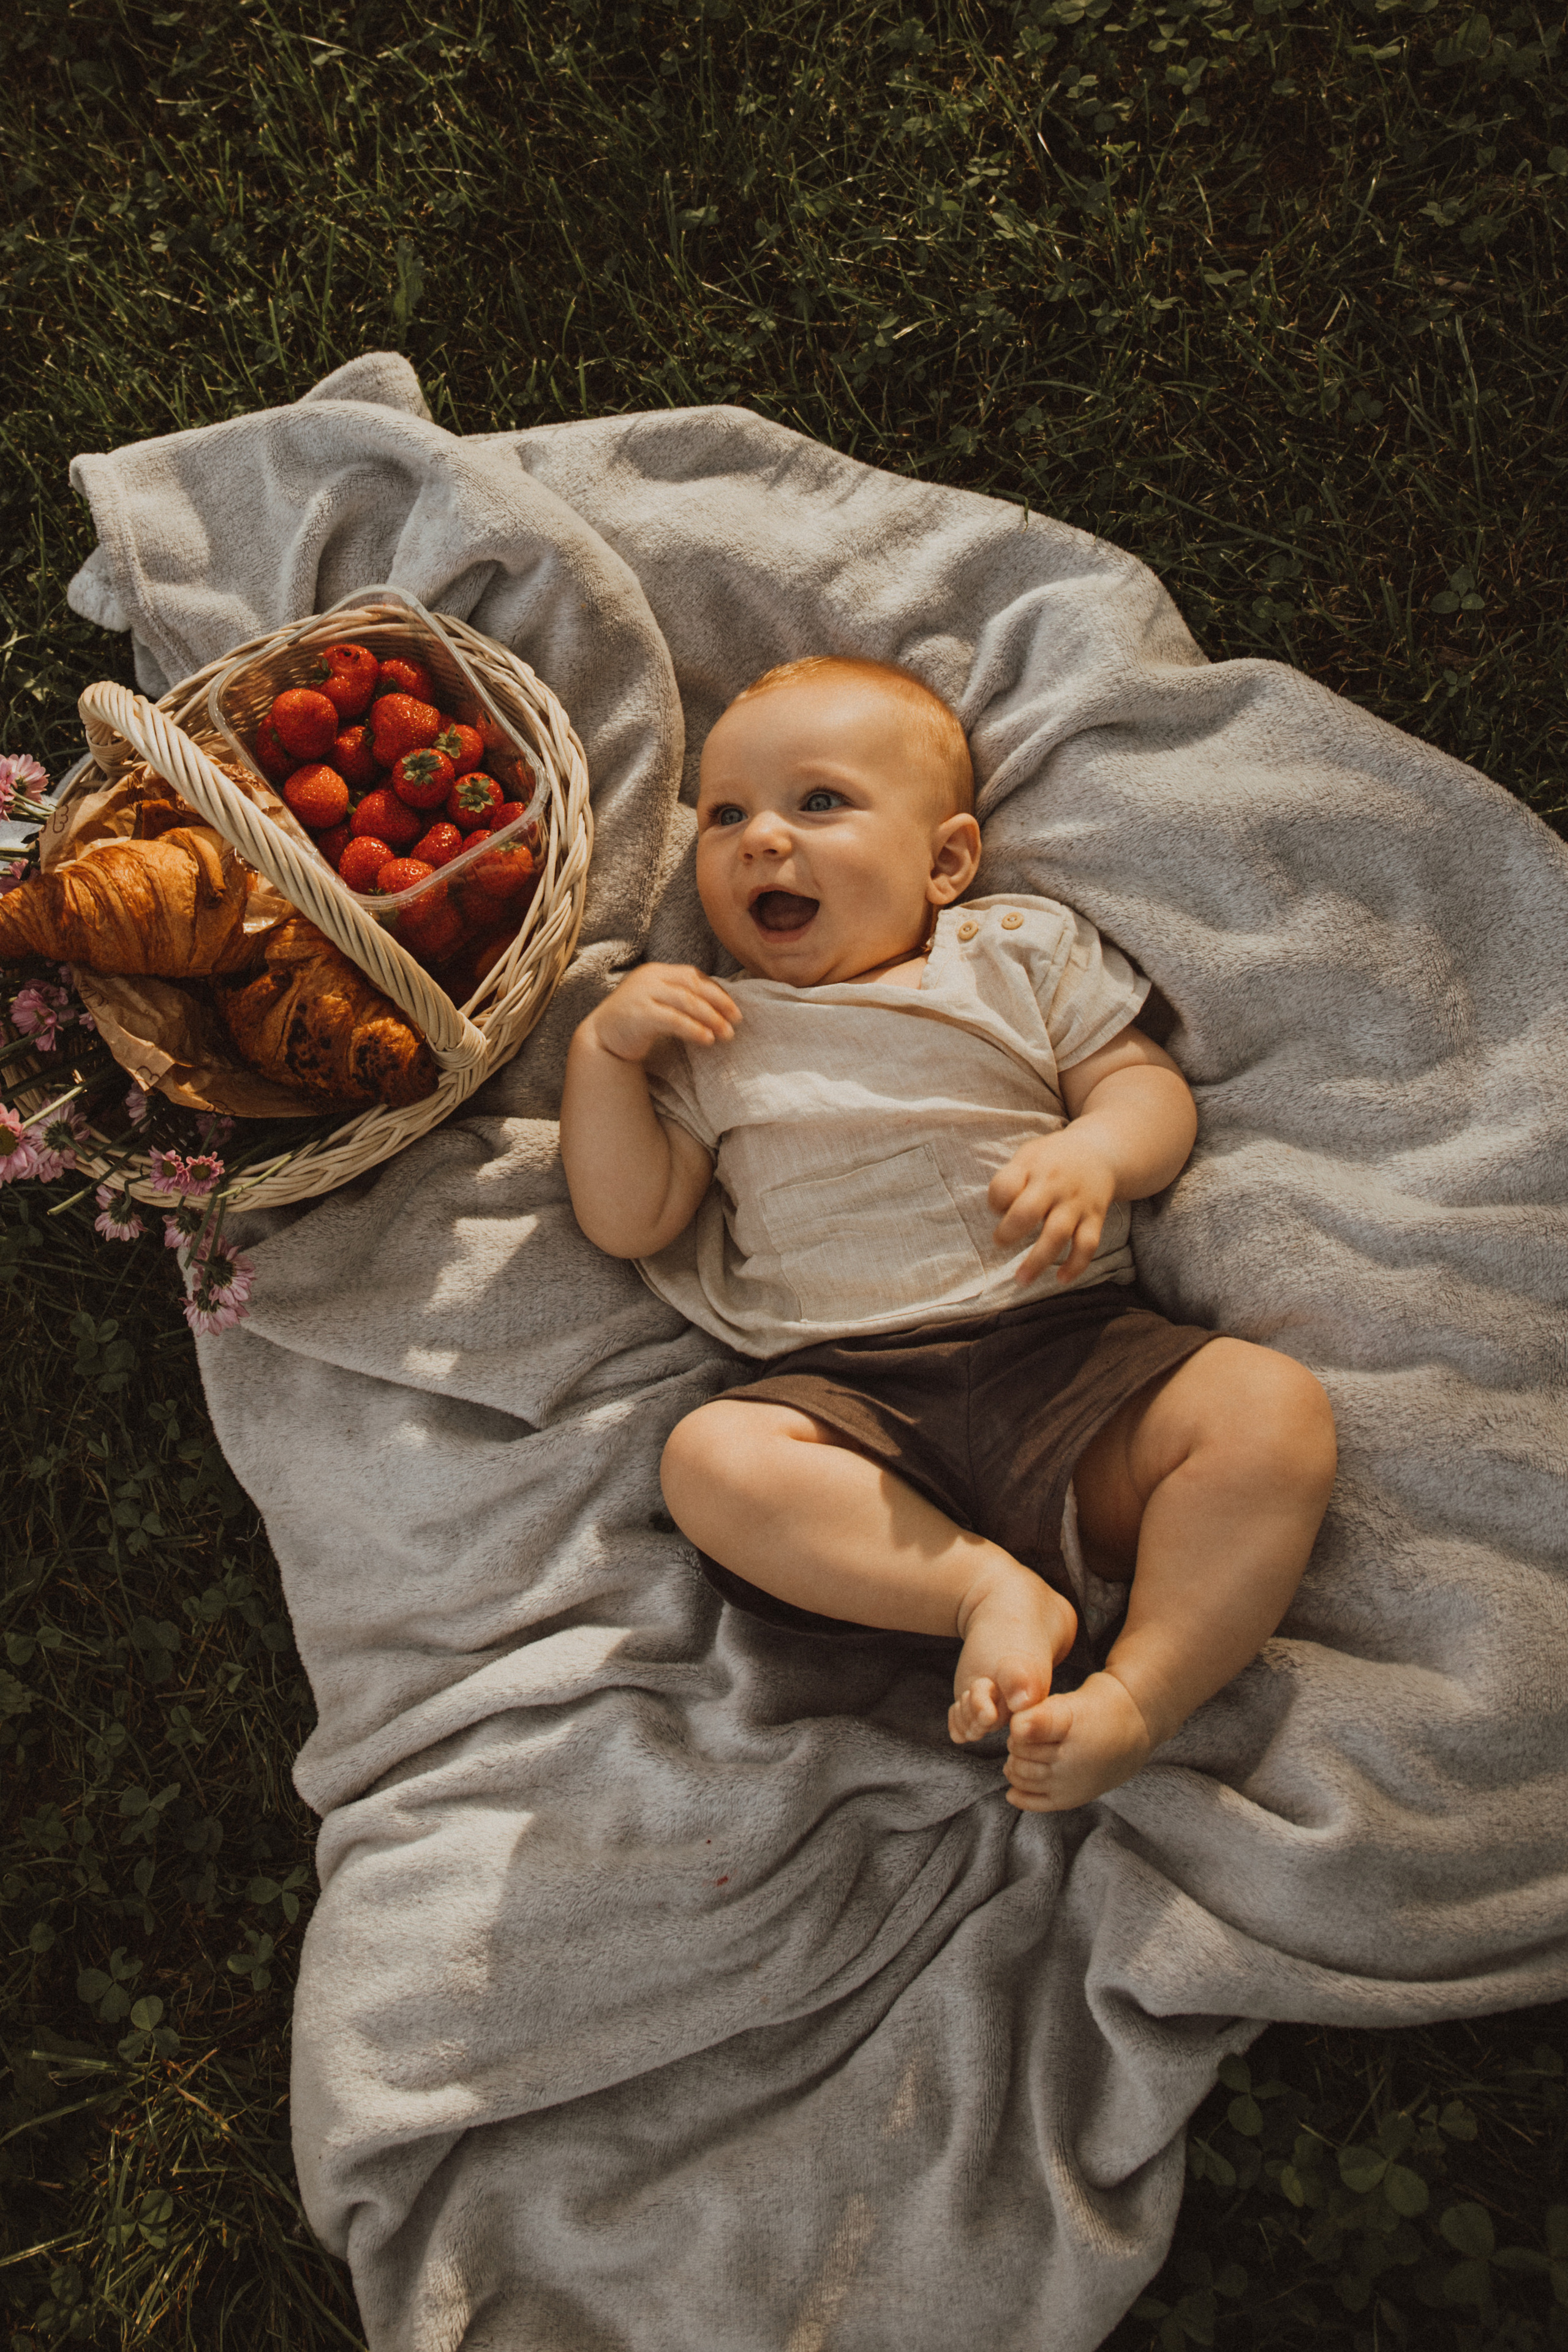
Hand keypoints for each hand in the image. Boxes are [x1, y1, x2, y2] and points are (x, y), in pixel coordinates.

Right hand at [588, 964, 740, 1065]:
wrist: (601, 1039)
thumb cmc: (636, 1023)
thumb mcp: (659, 1003)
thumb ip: (681, 998)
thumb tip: (719, 1008)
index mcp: (657, 971)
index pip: (693, 976)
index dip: (717, 991)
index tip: (734, 1010)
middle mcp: (650, 977)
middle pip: (693, 986)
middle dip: (719, 1004)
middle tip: (737, 1022)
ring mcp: (642, 994)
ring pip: (687, 1002)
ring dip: (711, 1018)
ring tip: (727, 1035)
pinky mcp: (639, 1014)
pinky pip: (674, 1020)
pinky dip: (694, 1030)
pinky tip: (707, 1039)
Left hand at [988, 1129, 1117, 1286]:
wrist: (1102, 1151)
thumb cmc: (1053, 1160)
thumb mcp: (1028, 1156)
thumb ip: (1010, 1181)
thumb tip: (998, 1213)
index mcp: (1033, 1168)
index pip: (1005, 1187)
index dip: (995, 1202)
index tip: (998, 1210)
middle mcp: (1055, 1186)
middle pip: (1027, 1212)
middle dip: (1009, 1233)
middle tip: (999, 1243)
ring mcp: (1076, 1203)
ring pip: (1057, 1235)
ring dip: (1037, 1260)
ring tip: (1021, 1279)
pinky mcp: (1095, 1218)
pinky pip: (1087, 1245)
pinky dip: (1076, 1265)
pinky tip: (1061, 1278)